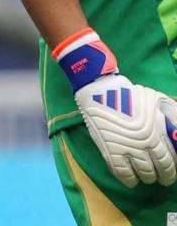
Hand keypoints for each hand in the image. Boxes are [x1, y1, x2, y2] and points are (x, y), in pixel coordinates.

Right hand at [56, 30, 176, 186]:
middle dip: (162, 177)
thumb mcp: (160, 101)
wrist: (100, 89)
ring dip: (146, 178)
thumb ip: (174, 119)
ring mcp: (126, 147)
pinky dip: (128, 180)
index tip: (171, 173)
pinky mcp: (110, 149)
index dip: (172, 171)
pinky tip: (131, 181)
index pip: (170, 161)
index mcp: (158, 132)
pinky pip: (121, 172)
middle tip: (161, 178)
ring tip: (146, 178)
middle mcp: (144, 143)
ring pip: (142, 173)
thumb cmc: (131, 94)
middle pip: (158, 170)